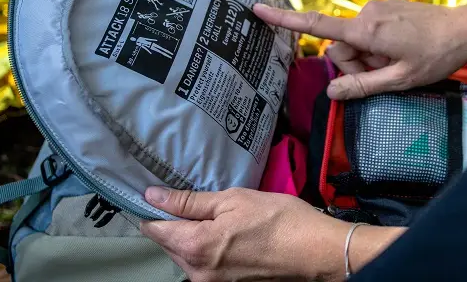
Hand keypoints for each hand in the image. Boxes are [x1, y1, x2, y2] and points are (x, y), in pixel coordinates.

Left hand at [140, 187, 348, 281]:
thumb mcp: (232, 200)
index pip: (155, 230)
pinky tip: (227, 235)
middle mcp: (196, 272)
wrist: (314, 251)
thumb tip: (153, 195)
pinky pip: (203, 266)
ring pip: (186, 257)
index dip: (153, 210)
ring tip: (215, 217)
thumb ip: (189, 201)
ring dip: (192, 237)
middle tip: (196, 202)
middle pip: (169, 245)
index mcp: (195, 246)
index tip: (159, 194)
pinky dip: (207, 249)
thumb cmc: (277, 218)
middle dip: (175, 224)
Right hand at [253, 0, 466, 98]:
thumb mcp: (400, 80)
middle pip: (339, 47)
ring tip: (398, 60)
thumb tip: (331, 92)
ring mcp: (375, 8)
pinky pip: (367, 31)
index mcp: (366, 30)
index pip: (317, 26)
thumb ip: (362, 86)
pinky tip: (402, 49)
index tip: (257, 9)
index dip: (284, 20)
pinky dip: (377, 45)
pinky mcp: (384, 7)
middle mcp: (366, 14)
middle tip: (387, 71)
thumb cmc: (436, 56)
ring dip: (369, 56)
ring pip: (354, 41)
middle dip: (356, 63)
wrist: (465, 28)